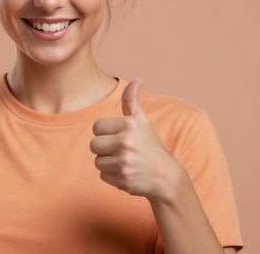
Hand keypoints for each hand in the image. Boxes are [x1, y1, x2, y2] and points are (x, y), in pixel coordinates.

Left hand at [90, 78, 181, 199]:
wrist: (166, 177)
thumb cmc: (150, 145)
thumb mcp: (142, 121)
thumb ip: (132, 100)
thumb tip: (137, 79)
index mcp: (129, 125)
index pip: (96, 127)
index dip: (105, 133)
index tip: (119, 137)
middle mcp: (126, 142)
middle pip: (93, 145)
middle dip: (104, 149)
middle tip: (121, 151)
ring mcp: (124, 162)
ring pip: (97, 162)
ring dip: (108, 164)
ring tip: (125, 162)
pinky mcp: (123, 179)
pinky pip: (102, 176)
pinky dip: (112, 177)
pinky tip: (127, 173)